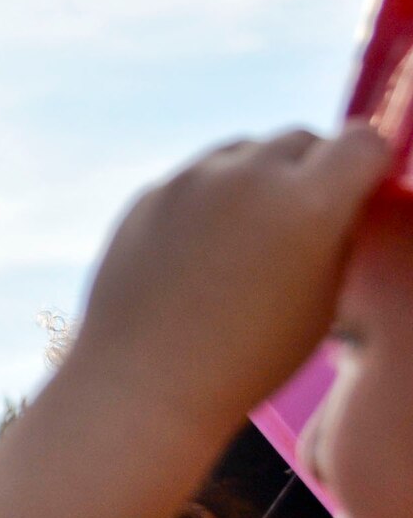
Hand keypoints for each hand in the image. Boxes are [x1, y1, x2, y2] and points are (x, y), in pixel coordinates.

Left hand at [68, 123, 391, 428]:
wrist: (147, 377)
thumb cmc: (250, 356)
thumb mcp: (325, 299)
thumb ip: (337, 234)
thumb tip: (341, 199)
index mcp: (308, 201)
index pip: (361, 141)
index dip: (370, 162)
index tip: (365, 184)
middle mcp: (247, 174)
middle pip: (299, 139)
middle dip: (314, 165)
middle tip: (309, 213)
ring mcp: (190, 178)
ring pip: (243, 150)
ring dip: (258, 175)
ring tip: (253, 232)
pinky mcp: (150, 192)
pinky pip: (196, 177)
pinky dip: (211, 196)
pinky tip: (204, 247)